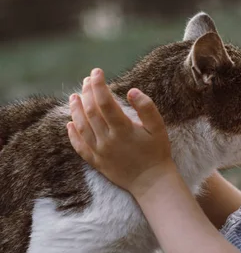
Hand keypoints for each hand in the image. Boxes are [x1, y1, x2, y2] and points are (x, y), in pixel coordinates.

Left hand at [67, 68, 174, 196]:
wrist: (152, 181)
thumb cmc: (157, 153)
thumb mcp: (159, 128)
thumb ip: (147, 108)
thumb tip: (132, 91)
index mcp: (123, 129)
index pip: (105, 102)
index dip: (99, 85)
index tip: (97, 72)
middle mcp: (108, 139)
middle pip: (91, 111)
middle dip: (87, 93)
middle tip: (87, 80)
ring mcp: (100, 151)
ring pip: (82, 127)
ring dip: (75, 110)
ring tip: (74, 96)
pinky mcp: (96, 161)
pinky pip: (79, 147)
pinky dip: (72, 134)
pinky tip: (70, 124)